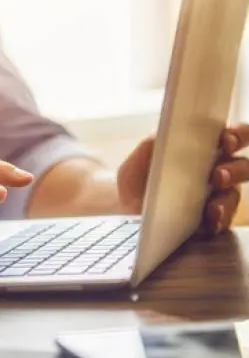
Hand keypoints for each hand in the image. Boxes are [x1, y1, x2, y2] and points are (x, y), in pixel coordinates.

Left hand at [118, 124, 248, 235]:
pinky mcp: (209, 221)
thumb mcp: (140, 157)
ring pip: (233, 195)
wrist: (120, 210)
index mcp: (204, 149)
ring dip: (226, 199)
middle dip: (236, 169)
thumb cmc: (135, 178)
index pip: (232, 138)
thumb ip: (154, 143)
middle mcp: (216, 171)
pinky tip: (209, 223)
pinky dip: (217, 222)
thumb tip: (167, 134)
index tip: (226, 140)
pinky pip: (222, 222)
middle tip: (218, 175)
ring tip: (212, 206)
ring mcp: (215, 197)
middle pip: (241, 166)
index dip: (236, 136)